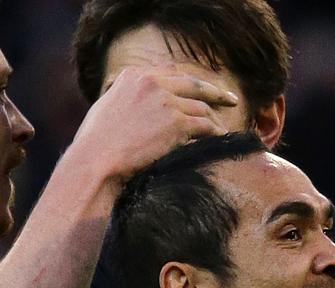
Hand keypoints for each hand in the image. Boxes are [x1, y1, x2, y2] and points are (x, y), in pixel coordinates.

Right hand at [70, 66, 238, 184]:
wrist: (97, 161)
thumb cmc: (97, 145)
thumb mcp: (108, 108)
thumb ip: (129, 100)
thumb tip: (142, 106)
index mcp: (134, 76)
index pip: (172, 74)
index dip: (191, 84)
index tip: (204, 89)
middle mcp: (152, 82)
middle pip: (194, 85)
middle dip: (216, 93)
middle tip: (231, 100)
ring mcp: (167, 102)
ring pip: (202, 109)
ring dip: (215, 121)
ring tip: (223, 131)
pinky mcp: (178, 123)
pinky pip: (205, 126)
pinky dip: (215, 133)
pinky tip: (221, 140)